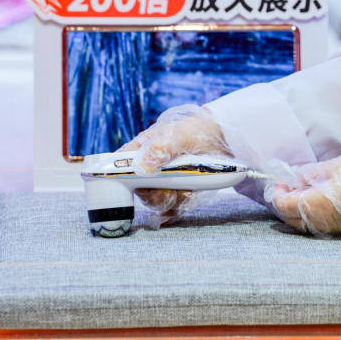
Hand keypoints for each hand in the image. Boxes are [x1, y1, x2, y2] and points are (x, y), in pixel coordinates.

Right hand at [117, 104, 230, 226]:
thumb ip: (160, 148)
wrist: (221, 139)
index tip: (129, 186)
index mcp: (141, 152)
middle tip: (168, 192)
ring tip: (187, 190)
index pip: (119, 166)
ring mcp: (164, 183)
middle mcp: (149, 170)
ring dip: (171, 200)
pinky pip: (173, 208)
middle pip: (140, 190)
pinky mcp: (179, 193)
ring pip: (158, 201)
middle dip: (154, 195)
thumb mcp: (176, 134)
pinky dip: (177, 209)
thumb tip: (142, 167)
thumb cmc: (193, 130)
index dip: (118, 178)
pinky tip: (185, 203)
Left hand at [265, 151, 340, 235]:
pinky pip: (315, 226)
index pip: (282, 204)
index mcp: (310, 205)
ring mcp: (327, 228)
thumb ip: (311, 173)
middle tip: (290, 187)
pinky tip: (317, 203)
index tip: (281, 182)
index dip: (277, 192)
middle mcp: (315, 221)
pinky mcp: (338, 231)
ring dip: (297, 210)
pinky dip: (309, 215)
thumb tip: (299, 177)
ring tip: (304, 193)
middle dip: (284, 202)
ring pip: (301, 223)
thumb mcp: (332, 167)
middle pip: (288, 217)